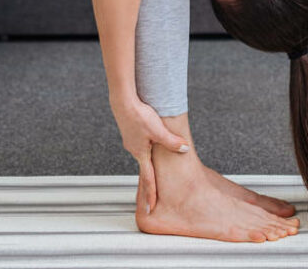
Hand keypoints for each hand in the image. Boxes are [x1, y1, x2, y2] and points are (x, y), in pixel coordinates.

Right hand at [110, 94, 189, 212]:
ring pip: (143, 151)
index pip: (148, 179)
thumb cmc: (139, 115)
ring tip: (155, 160)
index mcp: (140, 153)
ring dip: (149, 156)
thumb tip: (184, 148)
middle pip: (145, 165)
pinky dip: (146, 143)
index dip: (150, 194)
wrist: (123, 100)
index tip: (150, 208)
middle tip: (153, 189)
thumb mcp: (159, 130)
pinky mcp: (131, 130)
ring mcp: (131, 139)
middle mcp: (134, 149)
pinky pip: (141, 140)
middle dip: (150, 177)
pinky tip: (149, 136)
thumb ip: (172, 142)